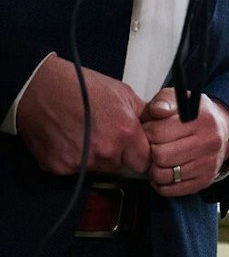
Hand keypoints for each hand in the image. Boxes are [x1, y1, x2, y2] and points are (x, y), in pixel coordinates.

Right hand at [15, 59, 149, 174]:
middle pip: (119, 165)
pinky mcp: (59, 167)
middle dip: (116, 153)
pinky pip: (74, 169)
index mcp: (124, 132)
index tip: (134, 148)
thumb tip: (158, 124)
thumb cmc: (82, 86)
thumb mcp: (122, 93)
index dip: (140, 154)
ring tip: (84, 133)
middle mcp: (104, 151)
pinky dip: (73, 158)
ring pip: (97, 167)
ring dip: (94, 156)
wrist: (41, 89)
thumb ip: (142, 114)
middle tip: (104, 133)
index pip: (143, 162)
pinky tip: (69, 139)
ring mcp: (80, 162)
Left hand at [141, 88, 228, 196]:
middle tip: (153, 145)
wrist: (223, 130)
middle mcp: (209, 142)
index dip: (146, 132)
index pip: (157, 132)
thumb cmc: (195, 115)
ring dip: (154, 168)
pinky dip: (160, 183)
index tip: (150, 130)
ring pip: (163, 175)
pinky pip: (169, 190)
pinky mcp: (204, 181)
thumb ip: (164, 100)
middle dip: (150, 151)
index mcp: (201, 119)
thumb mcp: (180, 99)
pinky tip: (165, 171)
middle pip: (160, 156)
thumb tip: (157, 111)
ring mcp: (208, 164)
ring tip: (158, 159)